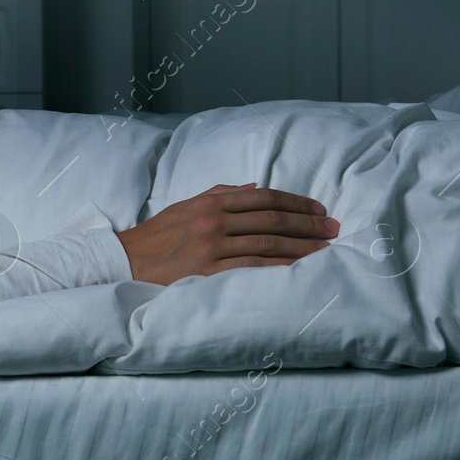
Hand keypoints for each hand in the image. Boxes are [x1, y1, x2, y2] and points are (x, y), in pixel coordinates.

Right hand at [116, 183, 338, 285]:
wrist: (126, 262)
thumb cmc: (158, 236)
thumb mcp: (186, 206)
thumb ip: (221, 194)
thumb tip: (256, 187)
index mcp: (210, 202)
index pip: (264, 197)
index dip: (296, 202)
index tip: (318, 209)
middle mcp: (213, 221)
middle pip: (272, 220)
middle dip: (308, 224)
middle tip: (333, 229)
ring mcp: (212, 247)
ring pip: (269, 244)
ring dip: (303, 246)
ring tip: (325, 249)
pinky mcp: (209, 272)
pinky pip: (255, 268)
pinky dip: (281, 267)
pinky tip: (301, 268)